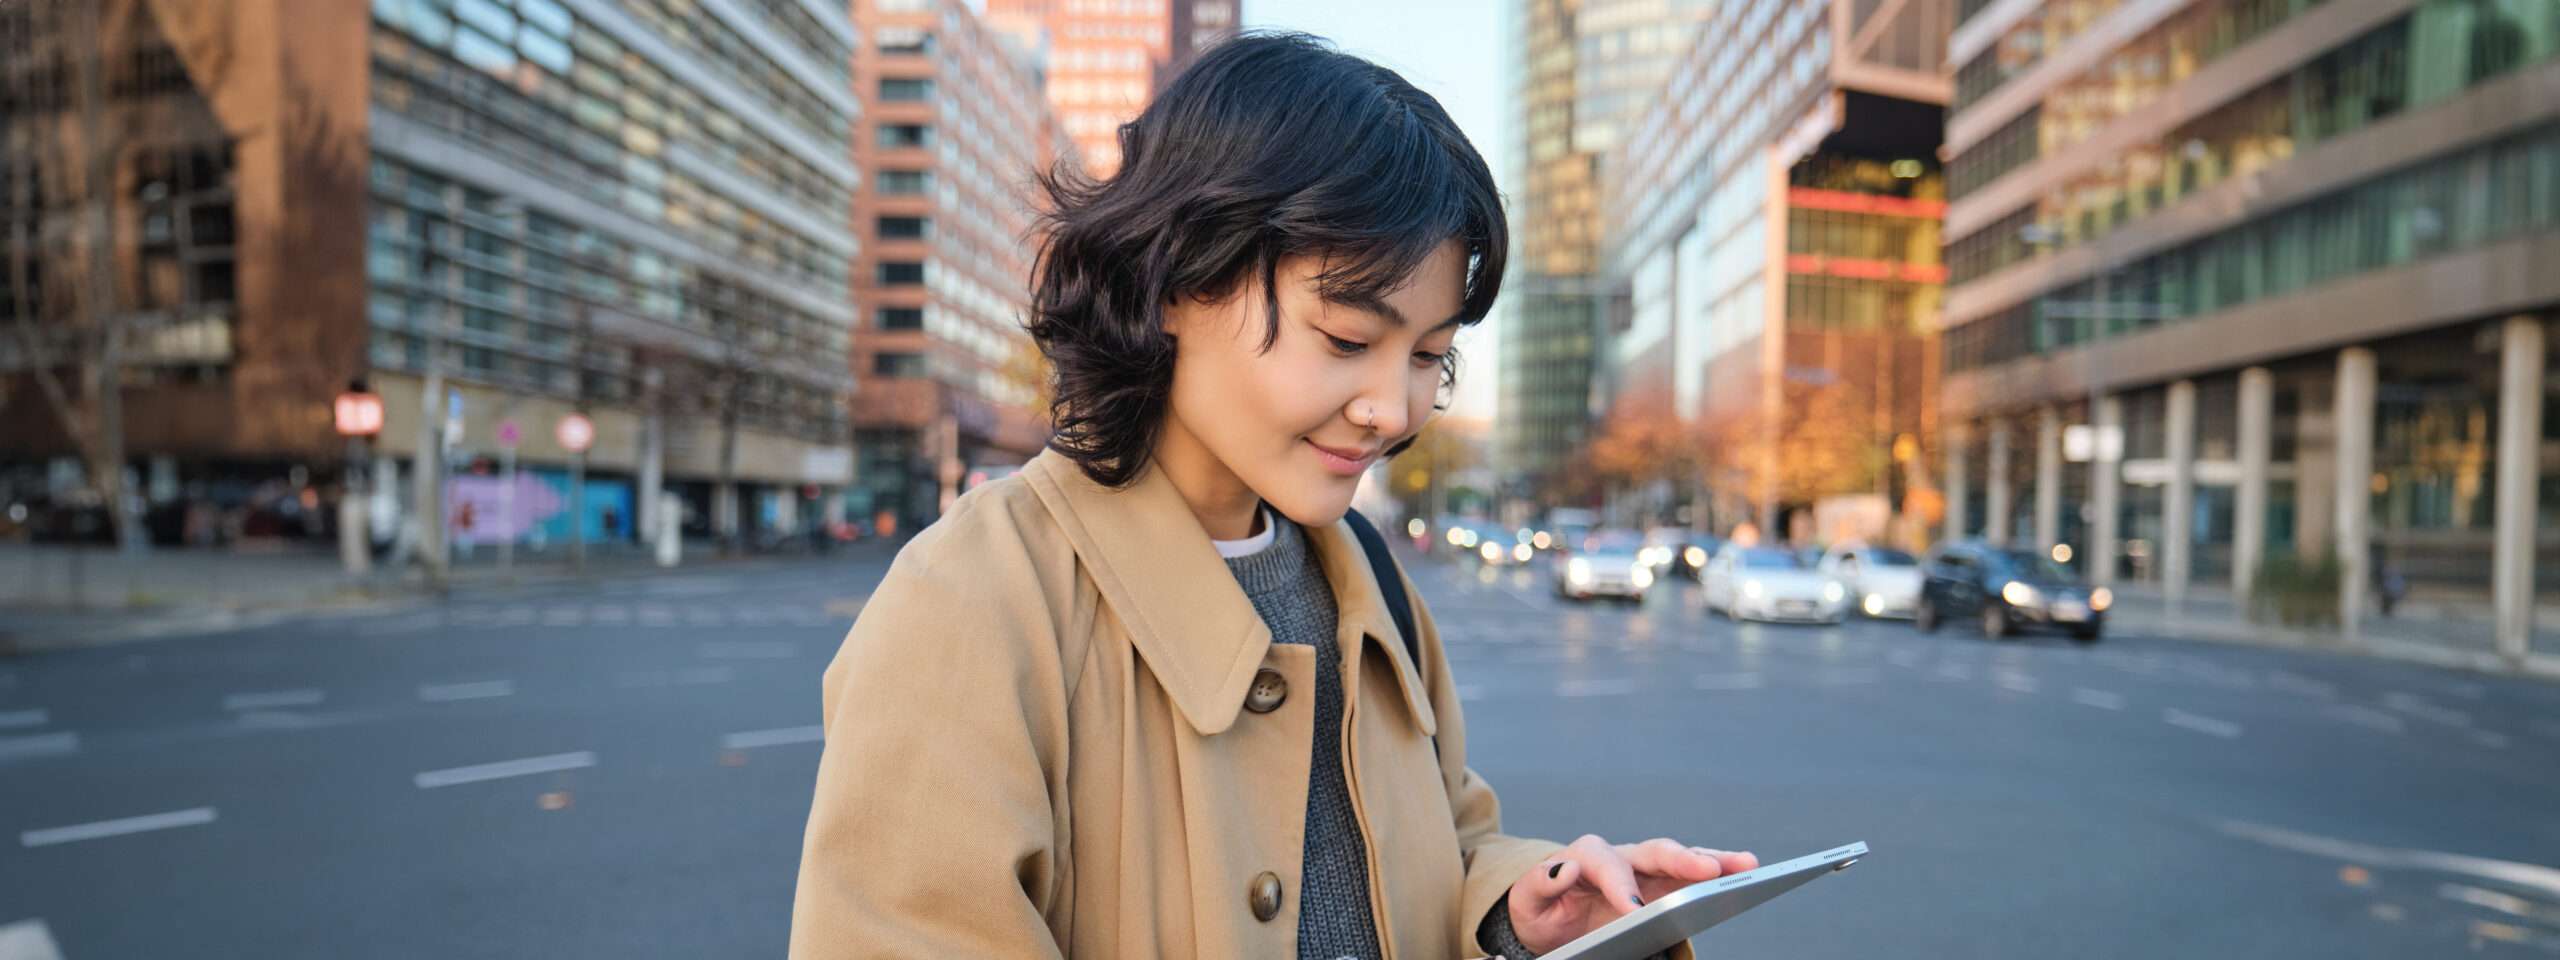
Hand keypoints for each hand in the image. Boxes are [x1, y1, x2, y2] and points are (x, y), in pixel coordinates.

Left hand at [1505, 835, 1757, 954]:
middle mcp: (1622, 856)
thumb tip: (1563, 867)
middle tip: (1709, 873)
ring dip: (1715, 861)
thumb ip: (1539, 884)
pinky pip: (1695, 877)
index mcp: (1587, 856)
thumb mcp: (1528, 902)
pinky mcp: (1665, 885)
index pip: (1604, 863)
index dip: (1620, 885)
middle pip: (1654, 851)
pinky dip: (1721, 872)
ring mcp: (1647, 869)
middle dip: (1681, 860)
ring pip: (1683, 858)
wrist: (1553, 918)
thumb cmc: (1543, 909)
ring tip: (1747, 866)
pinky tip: (1747, 876)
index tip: (1634, 910)